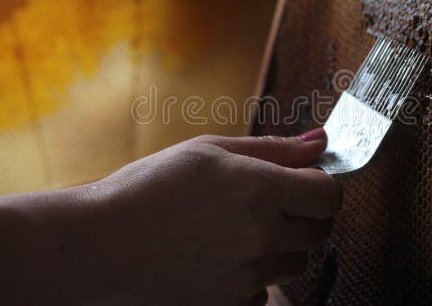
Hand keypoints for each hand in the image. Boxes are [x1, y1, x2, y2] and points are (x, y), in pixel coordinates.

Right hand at [88, 128, 340, 304]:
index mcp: (259, 189)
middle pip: (321, 231)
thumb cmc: (148, 189)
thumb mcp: (209, 151)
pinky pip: (265, 292)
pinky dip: (253, 277)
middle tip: (268, 203)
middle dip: (305, 214)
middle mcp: (262, 235)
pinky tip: (219, 258)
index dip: (322, 184)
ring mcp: (248, 275)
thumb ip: (273, 149)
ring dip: (280, 246)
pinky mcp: (232, 303)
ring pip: (295, 262)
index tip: (305, 181)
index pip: (330, 194)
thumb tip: (321, 141)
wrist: (100, 244)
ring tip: (235, 230)